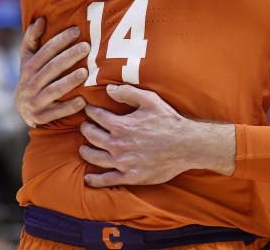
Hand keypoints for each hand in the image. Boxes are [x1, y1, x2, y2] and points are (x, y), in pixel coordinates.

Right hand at [15, 18, 89, 126]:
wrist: (24, 110)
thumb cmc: (32, 78)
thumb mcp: (27, 59)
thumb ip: (32, 39)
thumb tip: (40, 19)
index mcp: (27, 67)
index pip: (44, 51)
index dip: (59, 40)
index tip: (76, 30)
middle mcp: (29, 84)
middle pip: (50, 68)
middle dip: (68, 56)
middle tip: (86, 47)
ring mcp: (35, 101)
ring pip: (53, 90)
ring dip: (69, 81)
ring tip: (85, 72)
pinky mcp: (41, 117)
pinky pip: (57, 112)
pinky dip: (69, 106)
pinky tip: (83, 100)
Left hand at [79, 84, 234, 186]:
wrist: (186, 145)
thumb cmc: (169, 121)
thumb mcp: (150, 100)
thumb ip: (127, 93)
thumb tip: (108, 89)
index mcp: (121, 125)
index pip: (97, 117)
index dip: (91, 111)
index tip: (89, 109)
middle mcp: (118, 145)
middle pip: (92, 136)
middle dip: (86, 129)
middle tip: (84, 126)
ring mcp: (123, 163)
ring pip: (95, 158)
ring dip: (86, 151)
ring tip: (83, 148)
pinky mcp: (130, 177)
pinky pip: (107, 180)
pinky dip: (95, 180)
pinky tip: (88, 178)